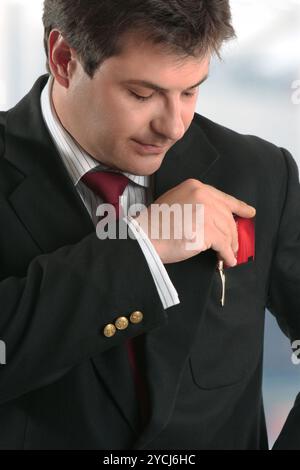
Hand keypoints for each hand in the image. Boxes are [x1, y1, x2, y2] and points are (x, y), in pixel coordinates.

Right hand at [133, 179, 255, 265]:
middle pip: (227, 217)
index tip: (249, 212)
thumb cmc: (155, 223)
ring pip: (227, 232)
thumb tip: (216, 218)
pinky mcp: (206, 232)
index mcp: (195, 187)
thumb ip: (195, 203)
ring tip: (229, 254)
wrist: (144, 236)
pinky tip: (226, 260)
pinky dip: (227, 255)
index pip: (223, 198)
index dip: (239, 207)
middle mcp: (203, 196)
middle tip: (234, 245)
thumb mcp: (175, 200)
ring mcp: (205, 213)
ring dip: (230, 246)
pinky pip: (224, 245)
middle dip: (233, 233)